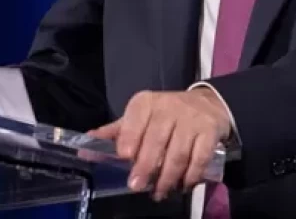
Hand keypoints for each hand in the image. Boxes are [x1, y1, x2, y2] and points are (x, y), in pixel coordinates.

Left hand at [89, 87, 231, 200]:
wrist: (208, 104)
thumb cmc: (167, 114)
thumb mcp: (141, 117)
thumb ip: (116, 132)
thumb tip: (85, 146)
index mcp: (146, 104)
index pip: (135, 120)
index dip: (130, 138)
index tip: (125, 157)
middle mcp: (169, 107)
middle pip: (156, 140)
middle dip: (146, 166)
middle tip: (137, 186)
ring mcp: (192, 119)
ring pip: (178, 153)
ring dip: (167, 177)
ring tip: (159, 193)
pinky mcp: (210, 131)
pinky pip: (200, 157)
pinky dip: (191, 175)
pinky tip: (183, 186)